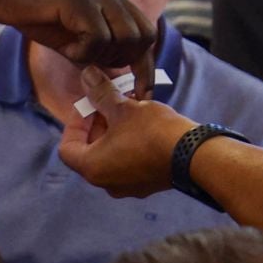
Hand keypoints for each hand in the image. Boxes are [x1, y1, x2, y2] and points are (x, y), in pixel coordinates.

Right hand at [0, 0, 155, 82]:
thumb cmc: (33, 13)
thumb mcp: (71, 36)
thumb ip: (95, 50)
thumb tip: (115, 76)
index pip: (146, 33)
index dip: (146, 66)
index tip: (141, 92)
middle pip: (143, 36)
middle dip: (124, 61)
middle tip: (94, 65)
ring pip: (124, 37)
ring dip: (101, 56)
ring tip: (75, 53)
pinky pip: (98, 37)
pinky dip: (83, 52)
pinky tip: (65, 48)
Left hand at [56, 72, 192, 198]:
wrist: (195, 155)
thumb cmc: (153, 132)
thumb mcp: (123, 108)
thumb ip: (101, 94)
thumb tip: (86, 75)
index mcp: (92, 168)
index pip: (67, 147)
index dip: (75, 123)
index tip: (89, 106)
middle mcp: (106, 183)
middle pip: (89, 151)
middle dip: (97, 124)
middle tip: (109, 102)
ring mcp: (128, 187)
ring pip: (111, 155)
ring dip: (114, 131)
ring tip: (128, 109)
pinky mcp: (147, 184)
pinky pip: (129, 162)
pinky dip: (129, 144)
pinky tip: (143, 124)